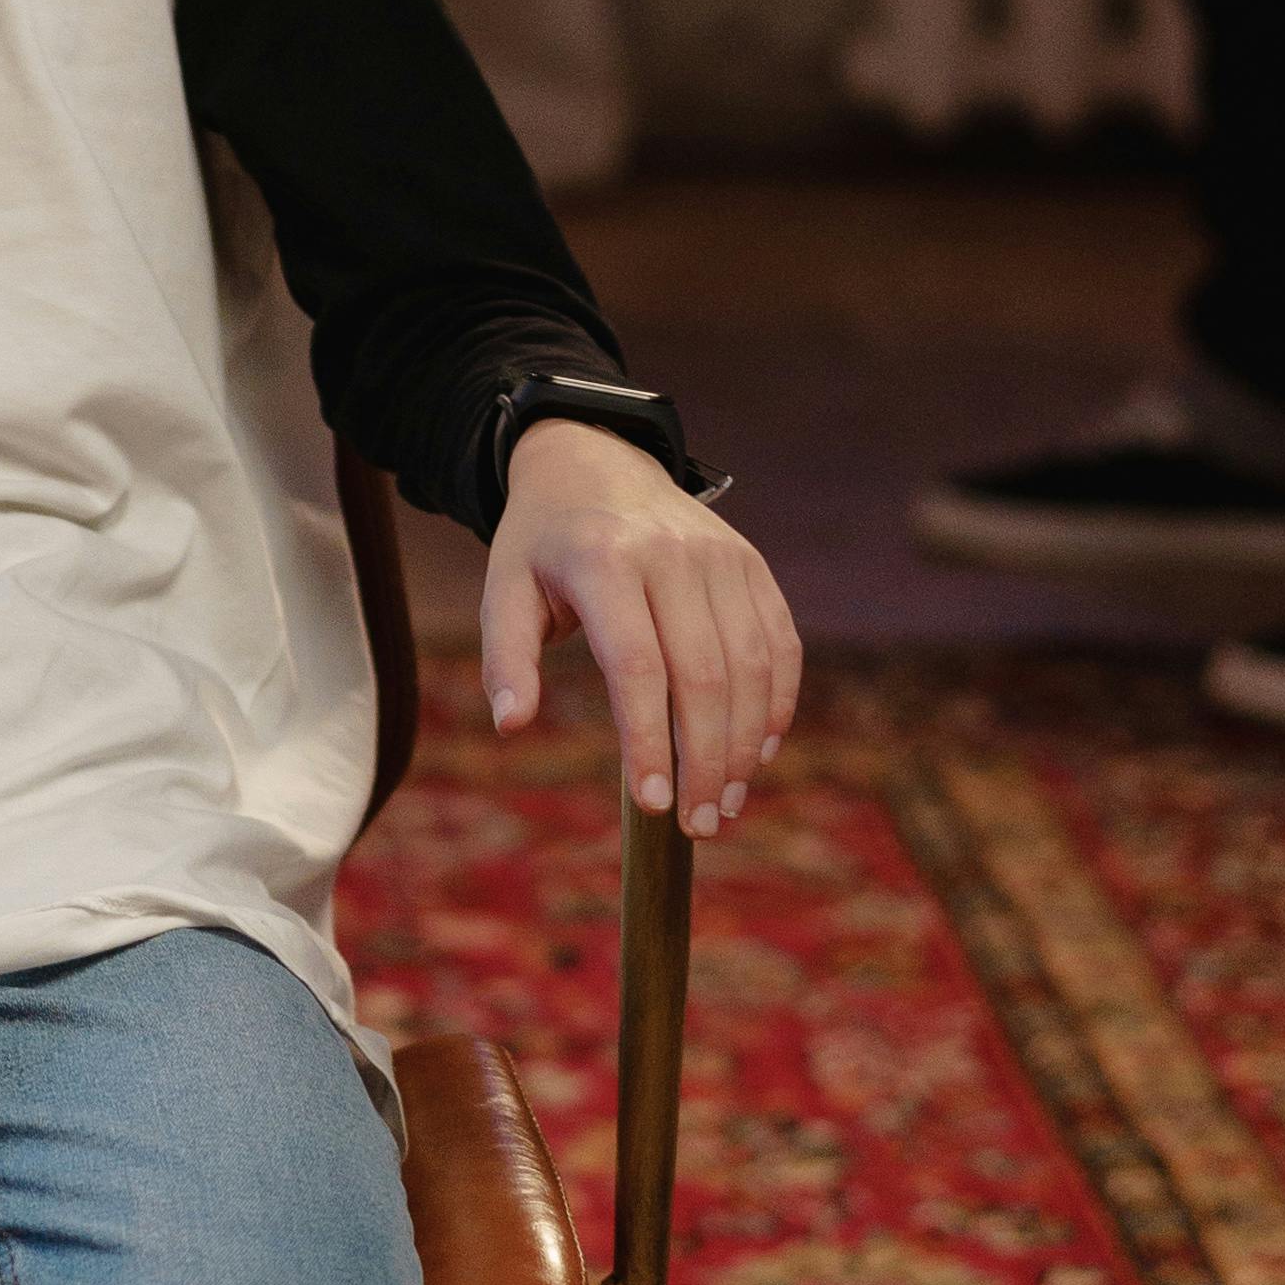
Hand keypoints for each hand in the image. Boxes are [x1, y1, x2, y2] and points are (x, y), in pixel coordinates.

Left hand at [481, 420, 799, 840]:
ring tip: (725, 803)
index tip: (653, 805)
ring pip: (752, 665)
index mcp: (604, 560)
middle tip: (698, 825)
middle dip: (706, 761)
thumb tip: (511, 726)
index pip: (637, 666)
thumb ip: (506, 658)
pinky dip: (777, 703)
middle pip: (705, 675)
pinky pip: (780, 642)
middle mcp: (672, 554)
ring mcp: (721, 556)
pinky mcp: (751, 564)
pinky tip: (758, 751)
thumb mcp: (504, 588)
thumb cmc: (543, 543)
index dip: (649, 741)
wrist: (595, 460)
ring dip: (746, 744)